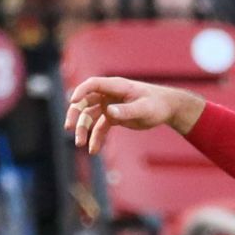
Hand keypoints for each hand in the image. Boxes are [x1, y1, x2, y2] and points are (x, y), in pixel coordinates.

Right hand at [65, 74, 204, 152]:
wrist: (166, 109)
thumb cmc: (157, 104)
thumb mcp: (144, 109)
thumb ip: (127, 110)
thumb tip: (109, 112)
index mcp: (116, 86)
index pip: (93, 84)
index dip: (80, 91)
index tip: (72, 101)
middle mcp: (109, 94)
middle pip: (85, 101)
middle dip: (75, 114)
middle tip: (68, 128)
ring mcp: (109, 105)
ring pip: (90, 116)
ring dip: (83, 129)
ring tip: (80, 144)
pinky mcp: (113, 117)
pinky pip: (100, 127)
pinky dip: (96, 138)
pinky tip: (93, 150)